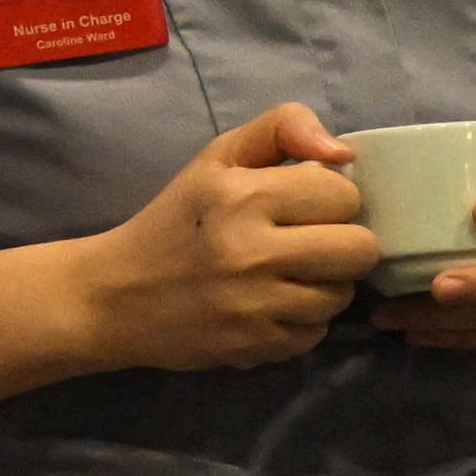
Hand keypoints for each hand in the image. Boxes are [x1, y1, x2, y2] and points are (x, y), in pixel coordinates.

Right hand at [74, 101, 377, 370]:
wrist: (115, 296)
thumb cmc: (177, 219)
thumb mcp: (219, 158)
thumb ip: (283, 129)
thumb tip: (343, 152)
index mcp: (241, 196)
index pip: (344, 194)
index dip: (330, 199)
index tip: (302, 206)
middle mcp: (250, 251)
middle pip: (360, 249)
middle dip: (342, 244)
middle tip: (306, 243)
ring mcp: (253, 305)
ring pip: (343, 294)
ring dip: (324, 284)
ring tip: (285, 275)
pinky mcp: (255, 346)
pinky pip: (317, 332)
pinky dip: (301, 321)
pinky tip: (268, 306)